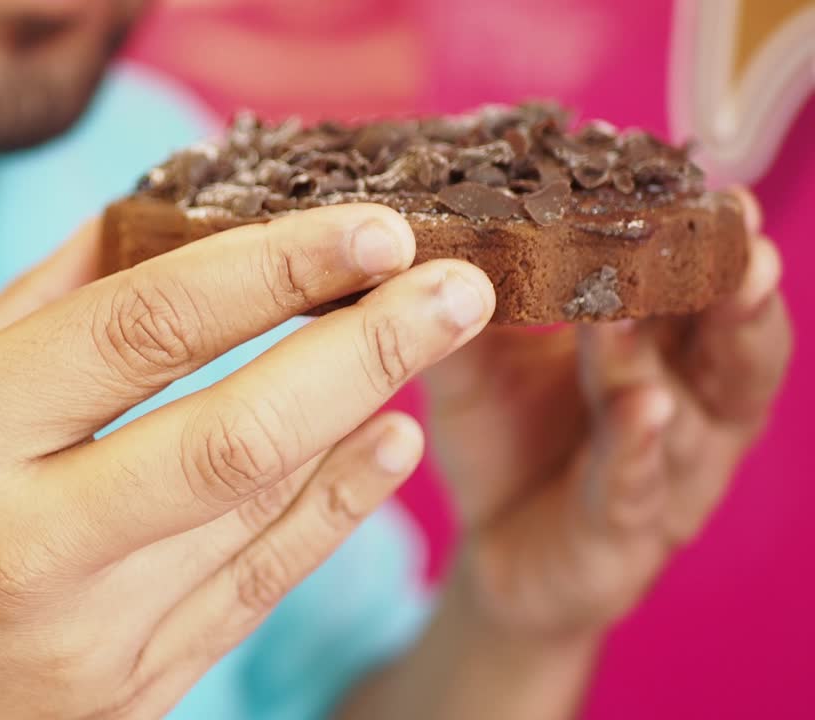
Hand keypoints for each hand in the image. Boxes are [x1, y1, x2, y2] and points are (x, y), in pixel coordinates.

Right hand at [0, 205, 494, 718]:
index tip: (370, 229)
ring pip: (261, 515)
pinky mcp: (128, 695)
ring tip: (431, 345)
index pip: (145, 328)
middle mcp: (26, 540)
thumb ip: (36, 311)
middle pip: (234, 431)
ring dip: (362, 419)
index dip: (273, 267)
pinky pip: (256, 593)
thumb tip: (159, 221)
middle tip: (459, 286)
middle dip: (366, 347)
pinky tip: (385, 448)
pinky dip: (333, 514)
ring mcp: (87, 637)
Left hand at [424, 188, 792, 642]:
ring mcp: (662, 474)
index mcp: (659, 354)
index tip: (718, 193)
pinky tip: (646, 410)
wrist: (494, 551)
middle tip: (744, 241)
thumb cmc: (504, 442)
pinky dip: (638, 447)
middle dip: (737, 295)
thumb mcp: (476, 369)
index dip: (713, 247)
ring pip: (681, 412)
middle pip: (724, 348)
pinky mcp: (624, 532)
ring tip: (678, 309)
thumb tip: (419, 231)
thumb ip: (463, 311)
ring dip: (671, 360)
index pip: (694, 292)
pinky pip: (633, 484)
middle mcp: (683, 409)